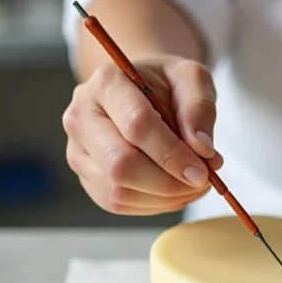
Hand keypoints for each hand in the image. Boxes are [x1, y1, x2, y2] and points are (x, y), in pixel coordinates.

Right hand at [62, 55, 222, 214]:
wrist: (140, 91)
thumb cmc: (165, 84)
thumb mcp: (192, 78)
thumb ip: (199, 108)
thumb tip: (202, 150)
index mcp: (106, 82)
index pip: (137, 126)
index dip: (173, 154)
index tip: (203, 170)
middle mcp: (81, 117)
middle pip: (120, 165)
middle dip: (168, 182)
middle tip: (201, 182)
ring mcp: (78, 150)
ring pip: (118, 191)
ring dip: (164, 197)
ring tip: (192, 185)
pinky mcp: (85, 176)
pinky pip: (117, 203)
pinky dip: (152, 204)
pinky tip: (173, 190)